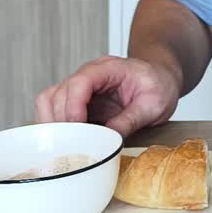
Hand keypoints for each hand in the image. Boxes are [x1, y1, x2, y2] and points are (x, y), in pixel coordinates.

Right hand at [34, 55, 180, 137]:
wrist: (162, 78)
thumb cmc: (159, 85)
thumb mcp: (154, 104)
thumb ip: (131, 120)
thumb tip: (109, 140)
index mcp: (109, 68)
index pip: (80, 82)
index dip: (74, 106)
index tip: (79, 128)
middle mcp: (89, 74)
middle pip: (58, 93)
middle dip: (63, 121)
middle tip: (74, 144)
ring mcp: (81, 87)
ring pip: (49, 100)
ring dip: (53, 123)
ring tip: (67, 144)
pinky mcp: (78, 100)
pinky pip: (54, 109)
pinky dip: (55, 125)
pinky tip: (68, 140)